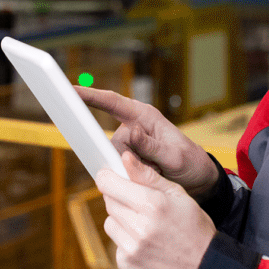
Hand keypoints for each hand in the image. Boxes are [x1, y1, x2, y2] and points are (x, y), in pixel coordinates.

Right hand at [74, 85, 219, 198]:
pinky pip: (120, 168)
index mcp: (145, 116)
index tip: (69, 90)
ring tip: (158, 171)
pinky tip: (152, 175)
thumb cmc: (191, 162)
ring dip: (133, 169)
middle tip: (155, 167)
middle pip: (112, 142)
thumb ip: (152, 146)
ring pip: (115, 158)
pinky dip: (134, 175)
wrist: (199, 178)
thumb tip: (131, 133)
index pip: (113, 102)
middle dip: (128, 159)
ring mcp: (131, 143)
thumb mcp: (175, 156)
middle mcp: (134, 126)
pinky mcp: (130, 158)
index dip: (90, 96)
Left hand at [97, 150, 215, 268]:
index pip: (110, 184)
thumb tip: (125, 158)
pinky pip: (116, 243)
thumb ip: (148, 176)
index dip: (108, 177)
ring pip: (110, 222)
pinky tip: (146, 241)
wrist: (204, 267)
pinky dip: (127, 239)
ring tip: (145, 223)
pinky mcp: (127, 264)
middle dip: (119, 197)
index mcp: (152, 204)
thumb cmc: (194, 227)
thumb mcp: (178, 194)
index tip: (109, 175)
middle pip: (109, 202)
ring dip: (122, 219)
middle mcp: (139, 227)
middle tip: (139, 201)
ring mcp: (131, 248)